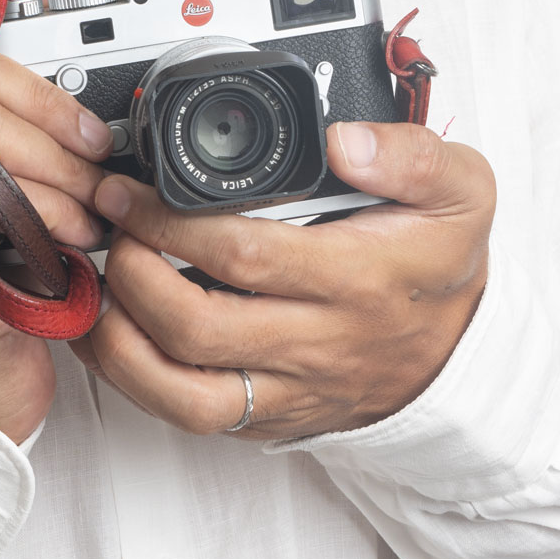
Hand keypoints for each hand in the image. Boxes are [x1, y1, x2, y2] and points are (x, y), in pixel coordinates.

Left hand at [69, 119, 491, 441]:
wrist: (462, 354)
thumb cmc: (441, 266)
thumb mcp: (460, 191)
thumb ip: (410, 154)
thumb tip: (344, 139)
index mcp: (358, 279)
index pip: (244, 256)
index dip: (170, 222)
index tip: (131, 191)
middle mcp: (320, 342)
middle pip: (198, 325)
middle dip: (131, 271)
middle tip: (110, 226)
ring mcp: (291, 389)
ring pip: (184, 390)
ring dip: (119, 338)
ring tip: (97, 285)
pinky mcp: (271, 418)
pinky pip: (192, 416)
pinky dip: (136, 379)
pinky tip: (112, 335)